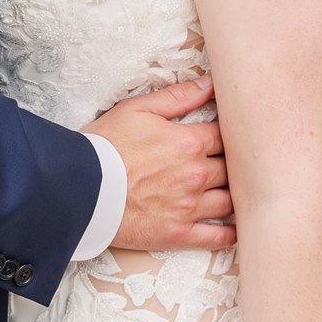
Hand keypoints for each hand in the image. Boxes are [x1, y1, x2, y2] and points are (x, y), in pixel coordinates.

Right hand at [84, 74, 233, 252]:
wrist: (79, 188)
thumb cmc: (105, 146)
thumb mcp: (138, 109)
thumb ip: (178, 97)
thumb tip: (210, 84)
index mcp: (188, 143)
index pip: (227, 135)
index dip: (234, 134)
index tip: (235, 134)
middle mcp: (195, 175)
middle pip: (233, 169)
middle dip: (237, 164)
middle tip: (242, 162)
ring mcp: (189, 207)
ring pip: (230, 201)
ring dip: (237, 195)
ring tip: (241, 191)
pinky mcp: (179, 233)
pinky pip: (216, 237)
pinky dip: (230, 234)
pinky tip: (236, 228)